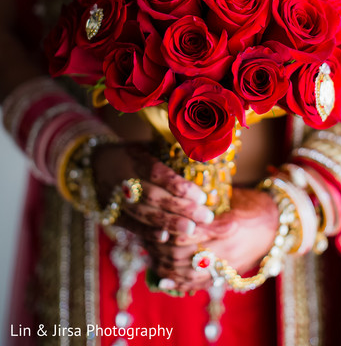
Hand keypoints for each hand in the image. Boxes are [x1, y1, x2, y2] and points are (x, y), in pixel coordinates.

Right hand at [92, 141, 214, 241]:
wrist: (93, 164)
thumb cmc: (131, 153)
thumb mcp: (147, 144)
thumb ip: (170, 151)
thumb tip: (204, 156)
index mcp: (134, 157)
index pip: (158, 173)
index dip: (180, 186)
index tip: (202, 196)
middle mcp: (123, 178)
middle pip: (153, 196)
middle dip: (181, 208)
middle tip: (206, 216)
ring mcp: (114, 197)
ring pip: (143, 213)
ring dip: (168, 223)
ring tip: (191, 229)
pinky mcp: (111, 213)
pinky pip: (130, 225)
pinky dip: (147, 232)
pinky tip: (165, 238)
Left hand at [144, 187, 278, 292]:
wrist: (279, 224)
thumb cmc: (252, 204)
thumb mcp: (230, 196)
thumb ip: (205, 202)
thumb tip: (176, 198)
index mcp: (226, 225)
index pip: (188, 232)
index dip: (169, 229)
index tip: (155, 222)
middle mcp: (226, 249)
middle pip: (184, 256)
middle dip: (162, 249)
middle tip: (147, 239)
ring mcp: (228, 266)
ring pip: (189, 274)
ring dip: (166, 267)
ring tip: (150, 257)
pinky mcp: (229, 276)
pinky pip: (200, 285)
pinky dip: (179, 282)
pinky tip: (163, 279)